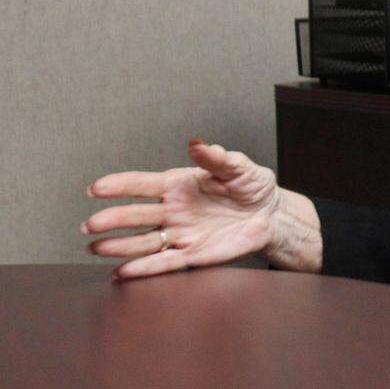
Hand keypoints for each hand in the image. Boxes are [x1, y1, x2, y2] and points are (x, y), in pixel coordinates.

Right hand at [82, 139, 282, 278]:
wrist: (272, 215)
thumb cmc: (253, 186)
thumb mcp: (238, 167)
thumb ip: (217, 158)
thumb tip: (198, 143)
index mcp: (178, 185)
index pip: (142, 184)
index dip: (118, 186)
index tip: (96, 189)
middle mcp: (173, 210)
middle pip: (136, 216)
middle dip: (112, 220)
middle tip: (91, 225)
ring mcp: (181, 234)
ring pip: (144, 242)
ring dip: (119, 246)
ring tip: (96, 248)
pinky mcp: (194, 255)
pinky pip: (165, 263)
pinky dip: (144, 268)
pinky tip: (122, 272)